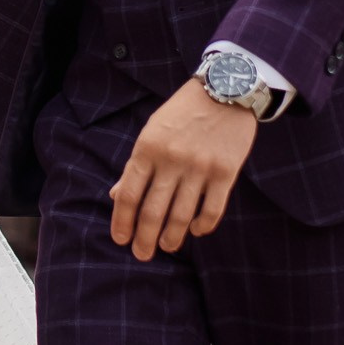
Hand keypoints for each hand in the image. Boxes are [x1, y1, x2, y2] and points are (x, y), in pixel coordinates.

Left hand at [109, 80, 256, 260]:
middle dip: (144, 239)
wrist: (225, 89)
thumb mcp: (152, 131)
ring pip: (182, 215)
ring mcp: (200, 168)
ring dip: (171, 237)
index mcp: (148, 149)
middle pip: (153, 211)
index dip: (122, 222)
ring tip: (166, 247)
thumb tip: (117, 197)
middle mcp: (172, 161)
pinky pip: (212, 209)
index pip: (129, 195)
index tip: (120, 239)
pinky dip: (202, 225)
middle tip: (141, 255)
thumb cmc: (182, 113)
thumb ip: (136, 165)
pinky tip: (195, 231)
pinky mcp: (226, 172)